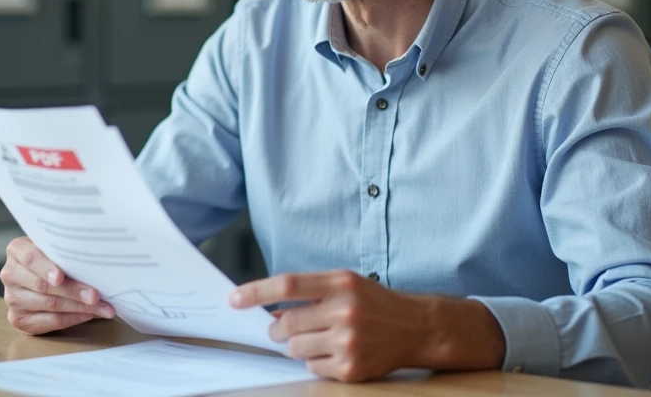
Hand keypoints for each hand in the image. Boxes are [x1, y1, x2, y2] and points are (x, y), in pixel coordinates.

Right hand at [0, 237, 115, 333]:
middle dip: (73, 291)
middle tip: (96, 296)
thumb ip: (65, 251)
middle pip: (43, 285)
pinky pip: (50, 321)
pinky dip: (73, 318)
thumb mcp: (54, 248)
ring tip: (102, 308)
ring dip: (80, 307)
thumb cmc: (53, 258)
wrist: (39, 274)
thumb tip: (97, 261)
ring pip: (49, 305)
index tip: (61, 277)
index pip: (30, 258)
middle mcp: (10, 274)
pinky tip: (89, 315)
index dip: (46, 268)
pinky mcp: (18, 319)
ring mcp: (12, 298)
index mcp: (16, 250)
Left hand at [230, 270, 504, 381]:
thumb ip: (308, 291)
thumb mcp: (344, 283)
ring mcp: (349, 342)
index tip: (234, 298)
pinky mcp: (352, 368)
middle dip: (278, 329)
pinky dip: (315, 361)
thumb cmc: (373, 301)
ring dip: (296, 346)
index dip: (256, 292)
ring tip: (316, 338)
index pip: (288, 284)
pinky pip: (312, 368)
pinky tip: (334, 351)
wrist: (416, 327)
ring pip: (295, 349)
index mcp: (340, 282)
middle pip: (287, 323)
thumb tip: (270, 310)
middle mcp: (345, 311)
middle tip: (284, 328)